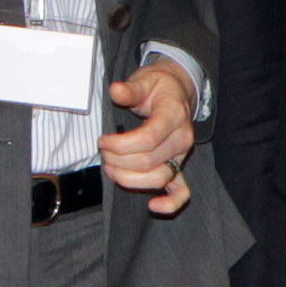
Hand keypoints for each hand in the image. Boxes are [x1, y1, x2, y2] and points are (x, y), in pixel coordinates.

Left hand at [106, 58, 198, 215]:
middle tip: (103, 151)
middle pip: (148, 161)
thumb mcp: (144, 80)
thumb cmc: (158, 87)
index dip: (120, 145)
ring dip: (129, 178)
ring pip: (158, 178)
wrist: (177, 92)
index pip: (147, 138)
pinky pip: (181, 191)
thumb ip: (130, 88)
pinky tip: (152, 206)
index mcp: (174, 115)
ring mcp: (182, 156)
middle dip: (118, 160)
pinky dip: (170, 203)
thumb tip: (116, 91)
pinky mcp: (179, 167)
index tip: (103, 141)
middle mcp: (182, 138)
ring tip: (111, 167)